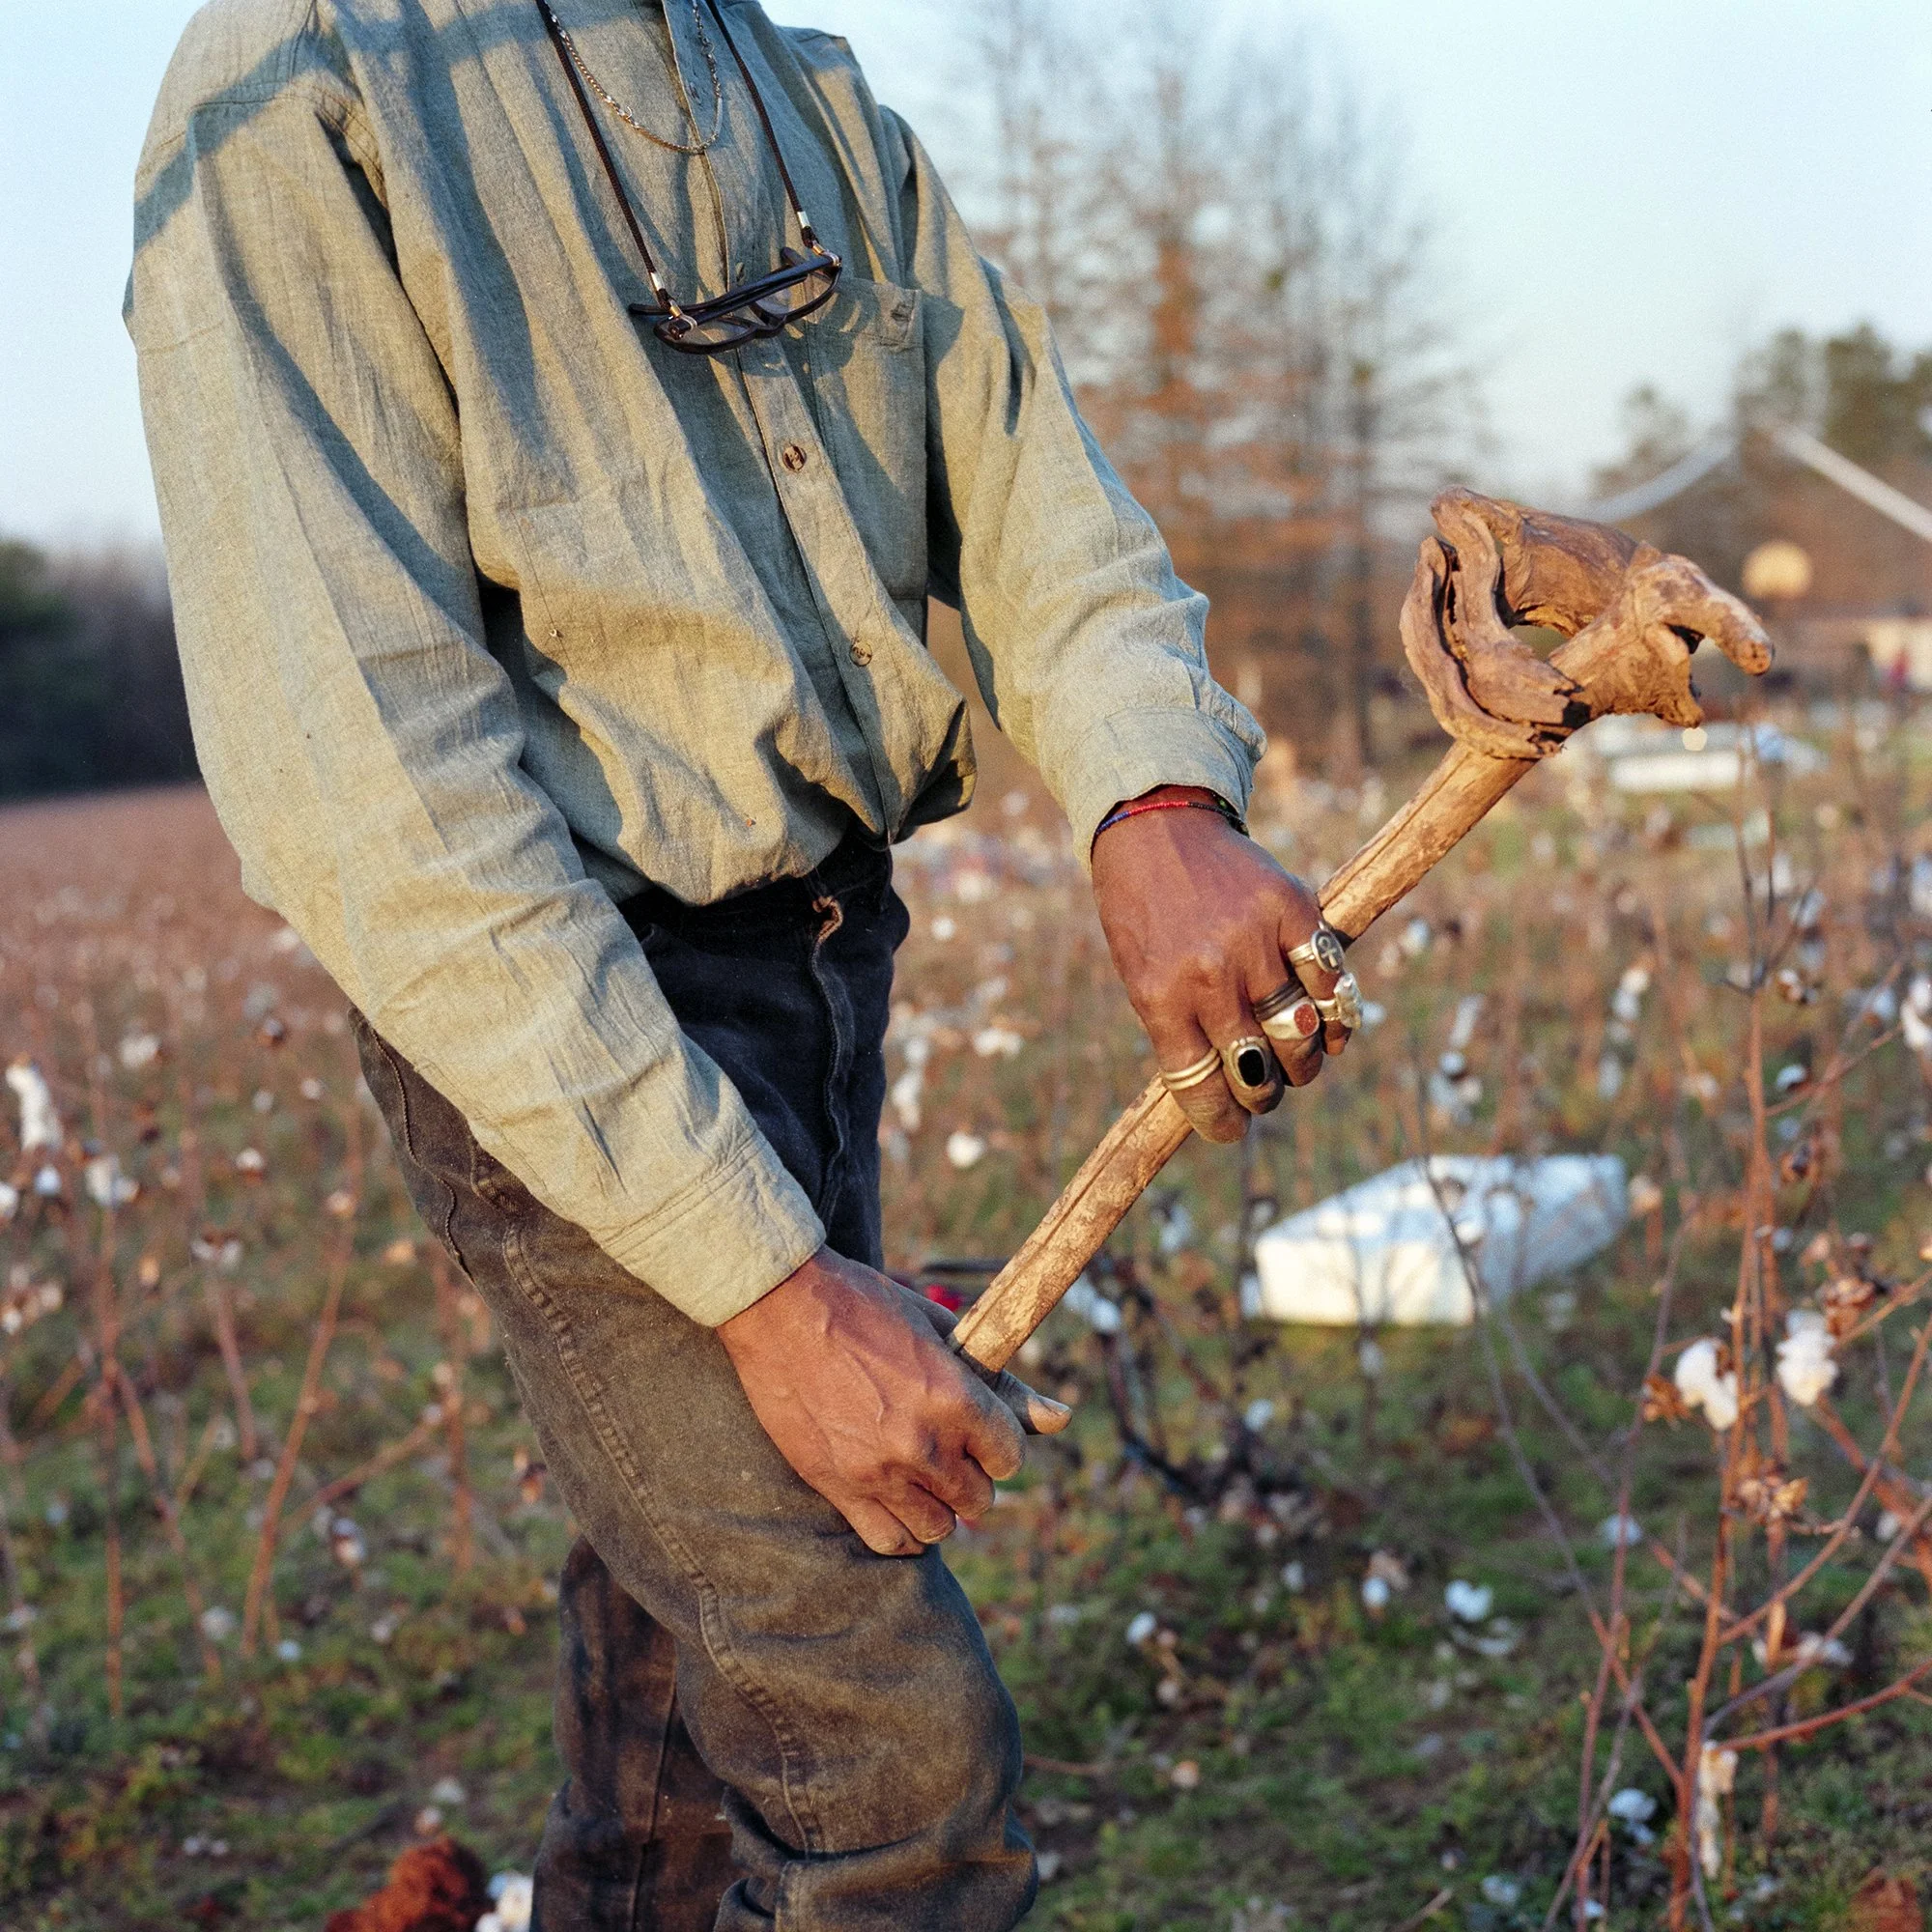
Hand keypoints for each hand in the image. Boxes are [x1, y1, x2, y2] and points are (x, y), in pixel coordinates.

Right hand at [719, 1249, 1069, 1555]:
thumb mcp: (940, 1330)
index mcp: (954, 1397)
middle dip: (973, 1476)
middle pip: (979, 1499)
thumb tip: (1063, 1418)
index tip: (980, 1432)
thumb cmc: (865, 1306)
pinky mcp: (837, 1485)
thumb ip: (1001, 1382)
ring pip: (939, 1528)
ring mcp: (877, 1471)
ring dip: (939, 1506)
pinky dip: (903, 1531)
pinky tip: (899, 1503)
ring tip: (923, 1476)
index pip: (1010, 1457)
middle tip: (950, 1451)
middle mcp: (921, 1443)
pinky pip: (889, 1540)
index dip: (998, 1444)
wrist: (780, 1307)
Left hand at [1090, 789, 1344, 1142]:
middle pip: (1259, 1071)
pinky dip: (1337, 1015)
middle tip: (1264, 1091)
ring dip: (1304, 1062)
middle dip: (1264, 1096)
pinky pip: (1330, 981)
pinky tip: (1330, 1028)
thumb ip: (1180, 1031)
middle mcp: (1210, 975)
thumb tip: (1227, 1095)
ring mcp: (1255, 941)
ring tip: (1297, 1061)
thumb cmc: (1142, 912)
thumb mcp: (1140, 977)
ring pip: (1301, 1035)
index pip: (1204, 1089)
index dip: (1223, 1121)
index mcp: (1160, 998)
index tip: (1230, 1127)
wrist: (1157, 826)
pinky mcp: (1294, 908)